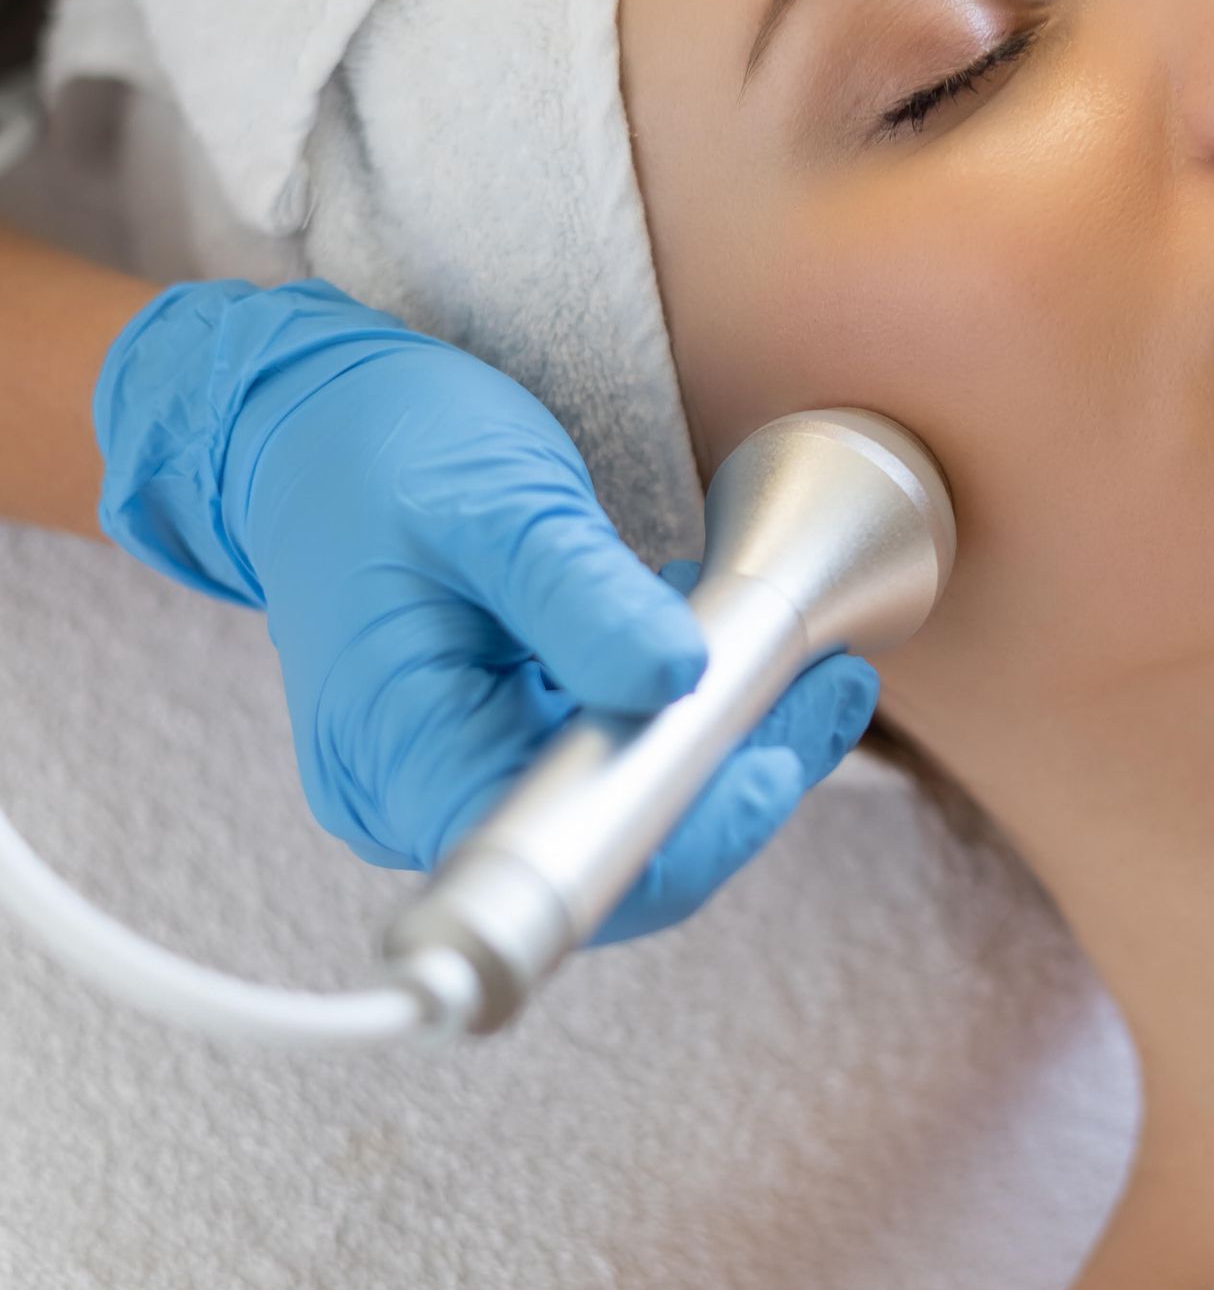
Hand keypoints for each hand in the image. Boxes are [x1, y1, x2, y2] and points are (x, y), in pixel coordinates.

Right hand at [93, 277, 879, 938]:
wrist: (308, 428)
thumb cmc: (380, 449)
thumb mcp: (495, 498)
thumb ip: (584, 595)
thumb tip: (680, 681)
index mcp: (398, 752)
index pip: (560, 862)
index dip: (684, 835)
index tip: (780, 758)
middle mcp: (418, 794)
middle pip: (604, 849)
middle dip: (729, 776)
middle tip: (828, 683)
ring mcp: (454, 775)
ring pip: (618, 808)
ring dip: (719, 742)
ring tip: (800, 657)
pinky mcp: (489, 744)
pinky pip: (603, 762)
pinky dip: (675, 713)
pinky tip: (722, 649)